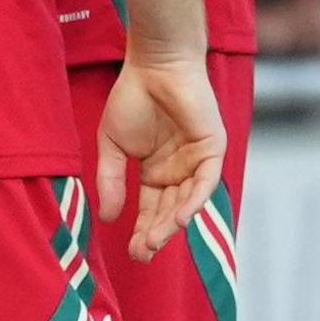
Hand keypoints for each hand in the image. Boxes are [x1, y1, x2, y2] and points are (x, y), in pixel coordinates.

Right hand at [96, 52, 226, 262]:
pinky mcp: (212, 149)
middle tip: (142, 255)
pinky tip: (179, 218)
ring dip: (172, 223)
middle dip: (156, 234)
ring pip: (187, 202)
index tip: (131, 252)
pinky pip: (205, 182)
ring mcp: (197, 162)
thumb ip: (111, 180)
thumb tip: (106, 217)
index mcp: (156, 171)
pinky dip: (194, 201)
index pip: (151, 209)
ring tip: (154, 242)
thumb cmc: (131, 99)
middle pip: (169, 211)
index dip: (142, 230)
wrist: (154, 66)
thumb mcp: (112, 145)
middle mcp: (179, 172)